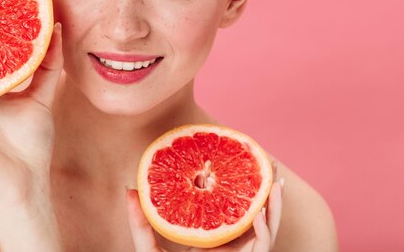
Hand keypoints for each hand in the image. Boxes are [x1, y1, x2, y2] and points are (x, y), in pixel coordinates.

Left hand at [126, 180, 282, 251]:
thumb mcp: (149, 248)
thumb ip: (140, 222)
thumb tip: (129, 190)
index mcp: (214, 237)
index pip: (231, 208)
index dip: (238, 186)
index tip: (239, 161)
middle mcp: (232, 246)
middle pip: (256, 214)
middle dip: (265, 191)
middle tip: (269, 165)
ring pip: (267, 229)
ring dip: (274, 207)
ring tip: (274, 183)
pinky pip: (262, 248)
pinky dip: (264, 230)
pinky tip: (258, 213)